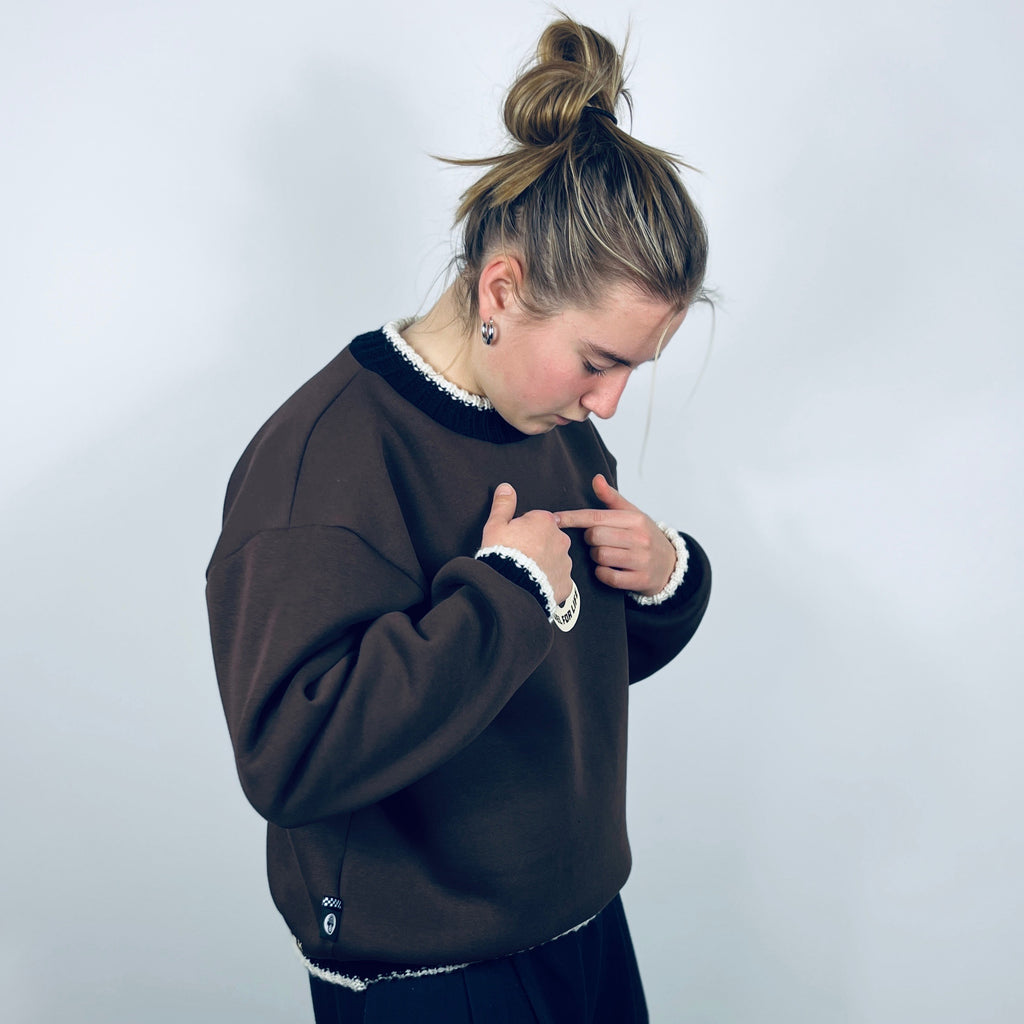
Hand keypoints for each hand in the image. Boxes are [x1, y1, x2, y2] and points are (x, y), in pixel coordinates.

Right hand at [481, 483, 573, 602]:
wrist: (509, 587)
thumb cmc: (502, 555)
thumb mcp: (495, 526)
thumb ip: (503, 505)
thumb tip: (506, 488)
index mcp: (545, 522)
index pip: (538, 520)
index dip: (525, 529)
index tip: (515, 539)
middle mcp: (560, 540)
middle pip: (550, 538)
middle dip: (538, 545)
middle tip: (520, 556)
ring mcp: (565, 562)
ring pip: (556, 559)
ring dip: (545, 563)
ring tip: (526, 572)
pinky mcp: (566, 583)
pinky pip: (558, 580)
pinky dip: (549, 582)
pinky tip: (535, 585)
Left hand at [555, 474, 675, 595]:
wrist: (671, 565)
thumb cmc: (645, 536)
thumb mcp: (632, 514)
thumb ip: (611, 498)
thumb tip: (596, 479)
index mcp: (635, 519)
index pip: (596, 516)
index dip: (572, 518)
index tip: (555, 519)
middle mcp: (640, 538)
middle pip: (595, 537)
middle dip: (590, 540)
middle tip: (597, 541)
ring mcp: (641, 559)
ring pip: (600, 556)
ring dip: (596, 557)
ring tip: (605, 554)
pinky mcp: (640, 579)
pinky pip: (608, 576)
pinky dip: (602, 574)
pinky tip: (607, 569)